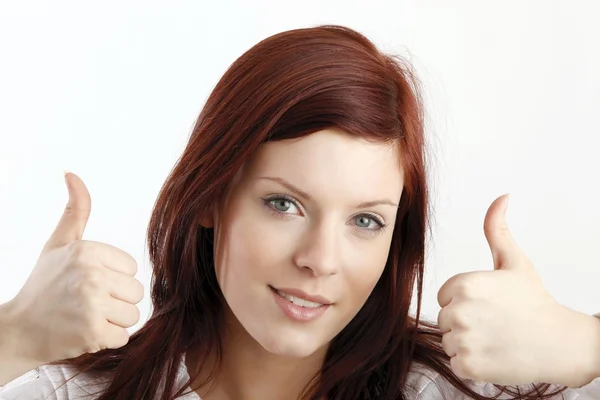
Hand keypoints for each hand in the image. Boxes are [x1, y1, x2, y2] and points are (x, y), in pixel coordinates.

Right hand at [6, 172, 143, 365]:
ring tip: (87, 317)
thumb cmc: (44, 285)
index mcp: (87, 250)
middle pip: (136, 292)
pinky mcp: (92, 332)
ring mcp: (92, 304)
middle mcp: (91, 274)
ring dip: (113, 321)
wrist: (20, 329)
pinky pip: (124, 337)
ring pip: (133, 315)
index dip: (113, 279)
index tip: (88, 283)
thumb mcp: (59, 243)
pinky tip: (85, 333)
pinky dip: (107, 340)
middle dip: (116, 301)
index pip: (132, 269)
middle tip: (87, 303)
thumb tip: (72, 173)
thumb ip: (76, 210)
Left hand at [436, 194, 596, 386]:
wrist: (562, 343)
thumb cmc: (535, 301)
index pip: (445, 297)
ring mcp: (463, 340)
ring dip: (467, 343)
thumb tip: (502, 197)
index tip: (489, 305)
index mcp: (462, 284)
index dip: (465, 302)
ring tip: (496, 338)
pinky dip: (472, 364)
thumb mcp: (514, 261)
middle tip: (495, 323)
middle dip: (465, 322)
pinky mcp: (469, 366)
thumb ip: (497, 229)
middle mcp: (458, 311)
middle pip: (445, 320)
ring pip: (449, 342)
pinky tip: (495, 355)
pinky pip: (456, 362)